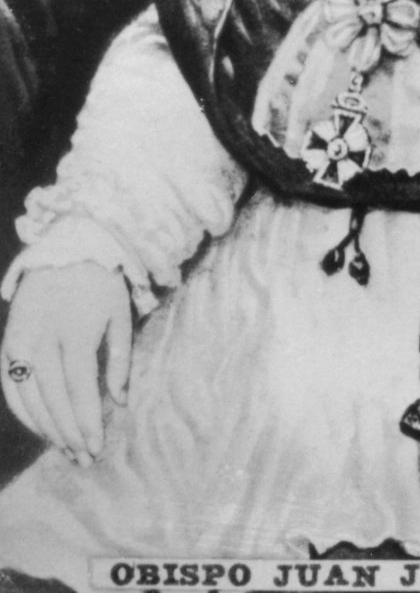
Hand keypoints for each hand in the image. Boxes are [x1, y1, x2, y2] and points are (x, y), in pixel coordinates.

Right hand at [1, 262, 131, 464]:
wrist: (67, 248)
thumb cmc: (101, 283)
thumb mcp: (121, 314)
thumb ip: (119, 360)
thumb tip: (119, 402)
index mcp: (74, 331)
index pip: (78, 389)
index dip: (86, 422)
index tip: (96, 447)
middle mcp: (42, 338)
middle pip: (53, 399)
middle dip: (69, 433)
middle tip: (83, 458)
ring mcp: (20, 339)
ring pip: (28, 397)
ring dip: (46, 428)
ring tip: (66, 449)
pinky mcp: (8, 340)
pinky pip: (9, 384)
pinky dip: (22, 409)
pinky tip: (39, 427)